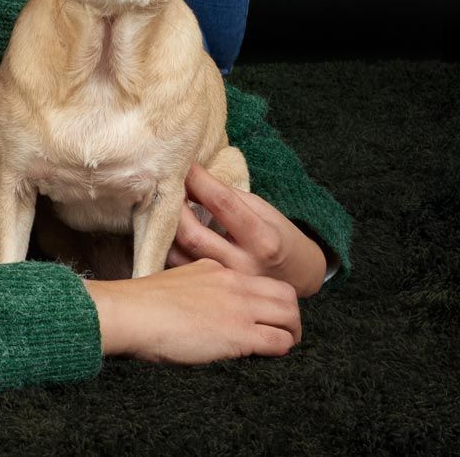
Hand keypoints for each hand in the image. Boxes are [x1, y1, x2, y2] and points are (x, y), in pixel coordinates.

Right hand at [82, 259, 300, 361]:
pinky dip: (281, 349)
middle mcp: (233, 283)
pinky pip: (278, 340)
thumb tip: (197, 305)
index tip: (262, 314)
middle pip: (285, 293)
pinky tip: (269, 356)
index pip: (257, 280)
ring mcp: (238, 307)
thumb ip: (193, 287)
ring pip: (289, 315)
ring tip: (283, 345)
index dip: (266, 299)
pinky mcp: (239, 334)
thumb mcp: (174, 280)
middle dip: (290, 314)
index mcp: (216, 268)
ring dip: (291, 332)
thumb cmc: (140, 303)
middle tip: (283, 331)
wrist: (130, 313)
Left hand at [163, 162, 326, 296]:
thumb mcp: (262, 210)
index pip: (223, 204)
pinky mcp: (213, 293)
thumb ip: (227, 198)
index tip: (185, 166)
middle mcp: (244, 265)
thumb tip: (190, 180)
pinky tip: (167, 231)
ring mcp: (226, 283)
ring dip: (166, 228)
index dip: (199, 180)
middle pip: (194, 235)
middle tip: (166, 189)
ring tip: (163, 208)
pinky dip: (169, 247)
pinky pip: (180, 267)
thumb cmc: (277, 235)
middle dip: (174, 208)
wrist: (296, 275)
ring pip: (180, 254)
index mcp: (263, 239)